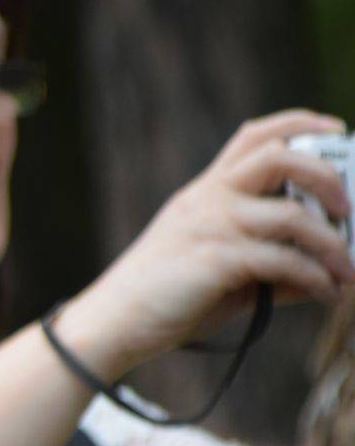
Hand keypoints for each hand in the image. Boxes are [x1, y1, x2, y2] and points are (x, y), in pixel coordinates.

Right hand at [57, 110, 354, 377]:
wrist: (114, 321)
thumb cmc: (166, 296)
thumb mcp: (218, 268)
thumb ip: (267, 263)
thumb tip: (322, 276)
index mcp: (205, 192)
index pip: (254, 136)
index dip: (301, 124)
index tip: (339, 131)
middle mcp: (208, 199)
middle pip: (278, 156)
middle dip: (327, 176)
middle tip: (347, 208)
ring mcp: (211, 227)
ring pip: (291, 215)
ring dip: (332, 244)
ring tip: (347, 270)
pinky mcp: (216, 261)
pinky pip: (283, 262)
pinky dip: (315, 279)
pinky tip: (326, 294)